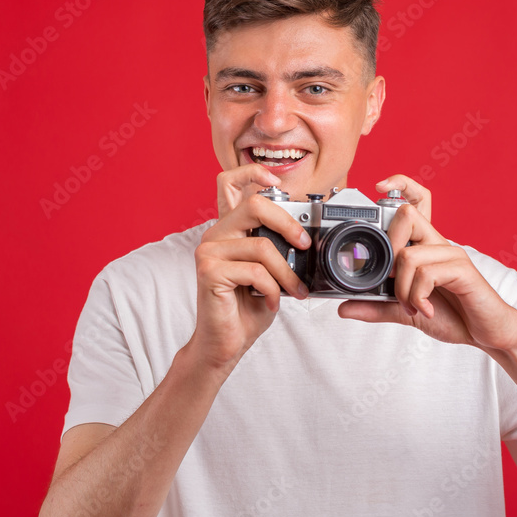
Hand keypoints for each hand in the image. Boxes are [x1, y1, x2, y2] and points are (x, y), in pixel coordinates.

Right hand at [190, 164, 311, 371]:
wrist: (225, 343)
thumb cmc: (247, 308)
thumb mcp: (271, 272)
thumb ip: (280, 249)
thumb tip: (308, 237)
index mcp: (230, 229)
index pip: (231, 183)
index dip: (252, 172)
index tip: (276, 181)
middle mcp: (215, 234)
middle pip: (255, 205)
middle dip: (288, 224)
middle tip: (304, 246)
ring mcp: (208, 250)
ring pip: (262, 246)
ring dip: (287, 274)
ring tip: (294, 292)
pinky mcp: (208, 270)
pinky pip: (255, 271)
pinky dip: (272, 290)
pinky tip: (271, 303)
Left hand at [339, 175, 516, 353]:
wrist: (486, 333)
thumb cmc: (452, 315)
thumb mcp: (405, 311)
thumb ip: (376, 307)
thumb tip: (344, 308)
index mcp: (425, 246)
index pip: (415, 201)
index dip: (400, 185)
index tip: (378, 185)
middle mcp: (438, 243)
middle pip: (406, 215)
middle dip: (388, 247)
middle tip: (391, 281)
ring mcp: (452, 254)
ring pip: (408, 255)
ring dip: (401, 290)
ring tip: (412, 307)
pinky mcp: (463, 270)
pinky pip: (427, 273)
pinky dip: (418, 297)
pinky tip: (425, 310)